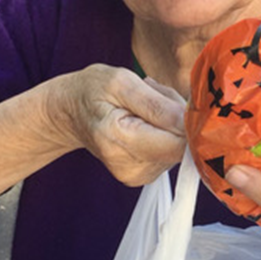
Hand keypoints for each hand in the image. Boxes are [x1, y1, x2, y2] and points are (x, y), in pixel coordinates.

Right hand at [47, 64, 186, 185]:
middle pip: (181, 146)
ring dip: (170, 125)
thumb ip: (157, 104)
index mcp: (120, 141)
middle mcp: (130, 167)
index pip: (178, 143)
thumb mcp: (122, 82)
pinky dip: (164, 134)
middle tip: (153, 97)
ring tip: (144, 108)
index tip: (172, 100)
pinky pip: (170, 153)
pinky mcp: (144, 177)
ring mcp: (137, 176)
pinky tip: (145, 122)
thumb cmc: (93, 90)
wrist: (71, 112)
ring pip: (179, 149)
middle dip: (177, 119)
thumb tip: (189, 121)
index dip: (187, 121)